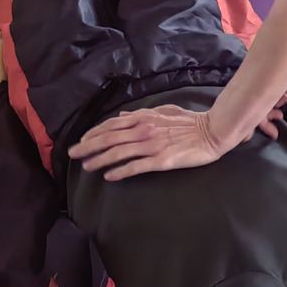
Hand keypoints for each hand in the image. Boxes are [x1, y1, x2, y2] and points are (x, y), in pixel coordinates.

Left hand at [70, 104, 225, 180]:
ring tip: (87, 166)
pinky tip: (109, 176)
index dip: (94, 133)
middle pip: (109, 138)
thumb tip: (123, 115)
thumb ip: (142, 113)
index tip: (82, 141)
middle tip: (73, 155)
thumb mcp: (163, 111)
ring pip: (118, 152)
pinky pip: (136, 166)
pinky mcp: (161, 160)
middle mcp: (144, 129)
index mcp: (144, 117)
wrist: (213, 131)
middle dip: (88, 146)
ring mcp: (152, 145)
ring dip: (99, 159)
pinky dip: (120, 171)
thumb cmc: (190, 121)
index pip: (111, 124)